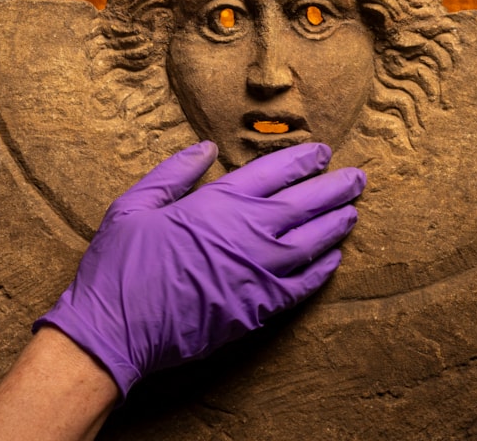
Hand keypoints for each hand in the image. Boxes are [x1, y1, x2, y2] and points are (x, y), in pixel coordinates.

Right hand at [34, 140, 364, 397]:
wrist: (117, 328)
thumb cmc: (121, 263)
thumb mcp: (135, 203)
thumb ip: (174, 172)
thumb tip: (205, 148)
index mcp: (218, 202)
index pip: (275, 172)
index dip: (303, 159)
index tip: (323, 152)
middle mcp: (249, 233)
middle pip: (306, 204)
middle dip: (336, 187)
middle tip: (358, 177)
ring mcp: (259, 274)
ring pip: (313, 243)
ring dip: (336, 225)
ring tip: (353, 212)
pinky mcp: (259, 309)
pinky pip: (303, 285)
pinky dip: (322, 269)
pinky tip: (332, 259)